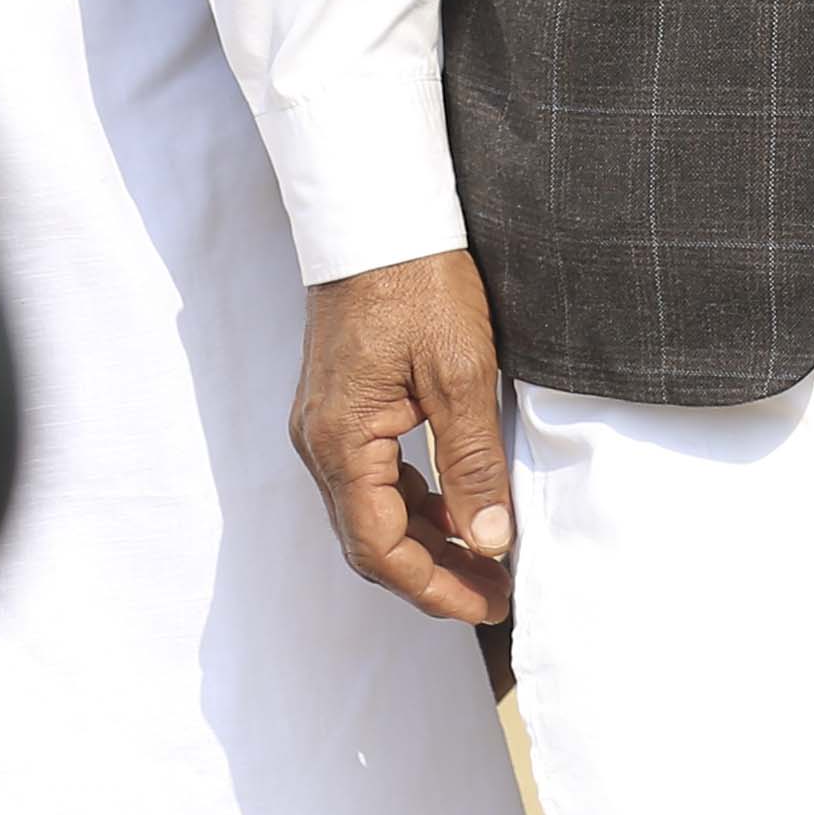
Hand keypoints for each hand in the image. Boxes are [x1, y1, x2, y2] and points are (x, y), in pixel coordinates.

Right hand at [291, 250, 515, 625]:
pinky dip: (411, 503)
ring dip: (423, 543)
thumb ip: (473, 463)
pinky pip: (369, 477)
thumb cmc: (417, 281)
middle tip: (494, 594)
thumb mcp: (462, 374)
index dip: (434, 587)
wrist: (375, 212)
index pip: (380, 548)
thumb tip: (490, 541)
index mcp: (341, 441)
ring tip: (484, 560)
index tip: (488, 602)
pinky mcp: (338, 406)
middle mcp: (319, 441)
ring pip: (369, 512)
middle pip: (369, 541)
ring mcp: (323, 424)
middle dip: (432, 576)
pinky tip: (454, 506)